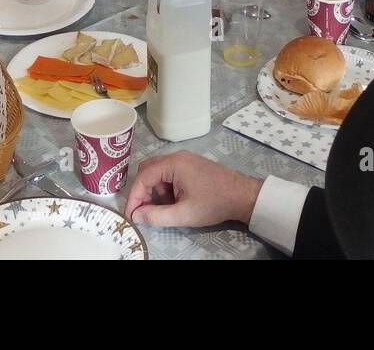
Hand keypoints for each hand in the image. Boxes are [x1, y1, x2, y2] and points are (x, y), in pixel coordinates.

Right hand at [125, 152, 262, 228]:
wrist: (242, 196)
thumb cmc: (213, 203)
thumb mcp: (183, 214)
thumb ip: (157, 216)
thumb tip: (136, 216)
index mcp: (173, 164)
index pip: (143, 177)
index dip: (134, 197)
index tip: (131, 215)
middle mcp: (176, 157)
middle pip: (148, 170)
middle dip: (142, 192)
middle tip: (142, 211)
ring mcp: (185, 160)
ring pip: (158, 172)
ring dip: (154, 190)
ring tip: (162, 208)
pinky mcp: (191, 166)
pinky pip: (169, 173)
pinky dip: (165, 187)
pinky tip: (173, 201)